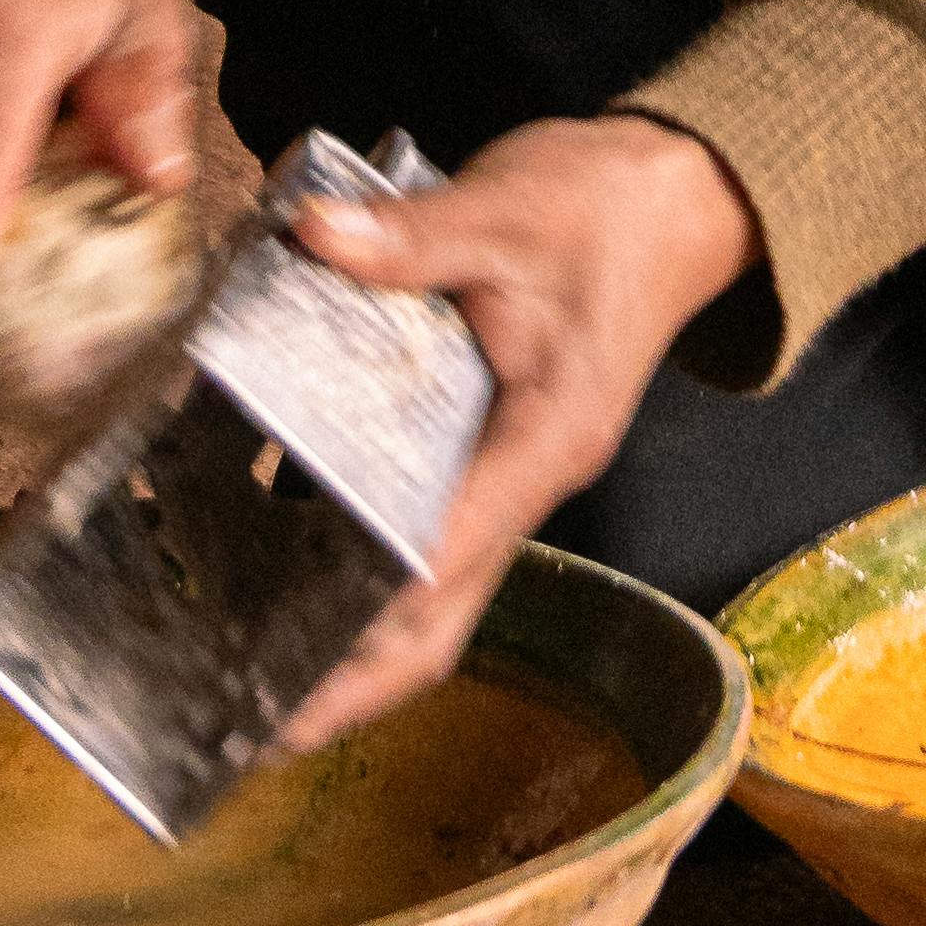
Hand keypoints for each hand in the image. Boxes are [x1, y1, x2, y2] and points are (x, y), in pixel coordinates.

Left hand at [269, 118, 758, 753]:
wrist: (678, 193)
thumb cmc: (605, 205)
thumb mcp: (505, 205)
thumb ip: (409, 233)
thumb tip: (315, 232)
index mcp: (545, 436)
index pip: (448, 554)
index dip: (370, 626)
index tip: (297, 681)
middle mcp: (532, 474)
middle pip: (443, 614)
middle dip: (356, 681)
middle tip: (255, 731)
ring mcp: (516, 469)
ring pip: (433, 585)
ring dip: (353, 635)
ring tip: (247, 668)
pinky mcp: (495, 448)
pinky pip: (423, 526)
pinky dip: (358, 552)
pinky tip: (270, 546)